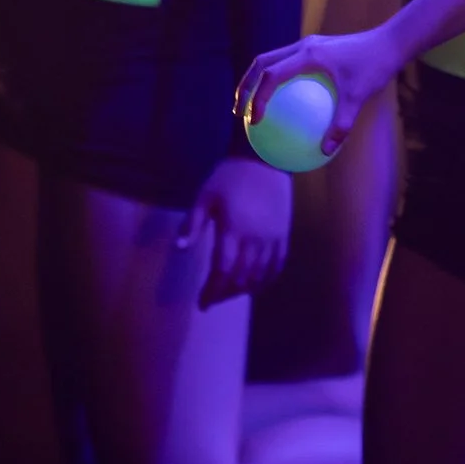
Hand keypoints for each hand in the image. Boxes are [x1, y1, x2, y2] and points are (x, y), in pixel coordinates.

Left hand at [182, 158, 290, 306]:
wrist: (265, 160)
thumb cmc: (230, 177)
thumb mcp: (205, 197)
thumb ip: (193, 223)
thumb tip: (180, 249)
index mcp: (233, 231)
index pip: (222, 271)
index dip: (212, 291)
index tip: (203, 304)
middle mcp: (255, 240)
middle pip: (241, 277)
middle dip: (225, 293)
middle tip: (214, 297)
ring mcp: (272, 239)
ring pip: (259, 275)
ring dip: (244, 289)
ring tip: (231, 292)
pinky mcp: (284, 235)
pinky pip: (278, 264)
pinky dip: (267, 279)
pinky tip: (257, 284)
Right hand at [236, 25, 406, 162]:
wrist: (389, 43)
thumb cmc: (375, 68)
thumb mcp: (359, 98)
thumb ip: (341, 124)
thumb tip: (325, 152)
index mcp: (309, 54)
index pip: (272, 74)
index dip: (258, 96)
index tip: (254, 120)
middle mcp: (303, 46)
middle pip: (261, 63)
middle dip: (245, 86)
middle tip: (239, 113)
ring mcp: (307, 46)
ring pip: (271, 61)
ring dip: (257, 81)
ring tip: (251, 108)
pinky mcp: (314, 50)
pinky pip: (289, 66)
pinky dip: (278, 83)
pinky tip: (284, 108)